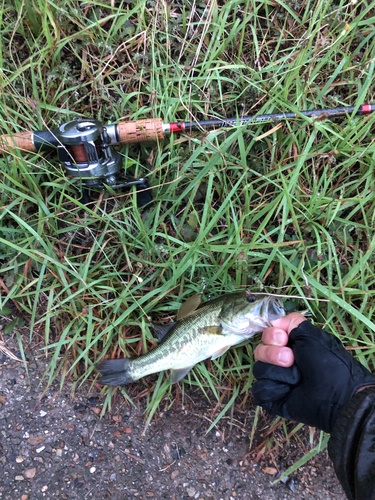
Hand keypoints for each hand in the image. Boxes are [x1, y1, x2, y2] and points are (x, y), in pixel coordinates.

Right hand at [252, 315, 374, 432]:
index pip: (266, 335)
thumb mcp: (312, 335)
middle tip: (291, 359)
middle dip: (273, 353)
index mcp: (289, 346)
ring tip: (296, 378)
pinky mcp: (272, 398)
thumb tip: (274, 321)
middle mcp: (279, 361)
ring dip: (278, 372)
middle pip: (259, 351)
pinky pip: (259, 389)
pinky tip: (288, 391)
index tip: (284, 339)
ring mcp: (275, 380)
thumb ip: (292, 322)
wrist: (336, 396)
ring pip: (258, 369)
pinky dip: (273, 389)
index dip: (271, 335)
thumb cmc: (327, 363)